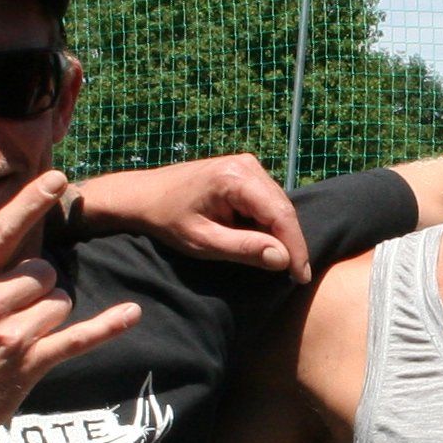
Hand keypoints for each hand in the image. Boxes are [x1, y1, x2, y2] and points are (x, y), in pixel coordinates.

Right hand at [0, 174, 140, 442]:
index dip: (30, 203)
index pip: (1, 232)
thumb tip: (33, 263)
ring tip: (16, 340)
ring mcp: (7, 336)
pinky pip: (77, 338)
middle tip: (11, 317)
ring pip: (60, 304)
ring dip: (49, 318)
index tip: (57, 178)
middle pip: (43, 273)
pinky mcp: (28, 365)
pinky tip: (130, 313)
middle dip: (38, 290)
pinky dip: (107, 326)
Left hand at [75, 155, 309, 280]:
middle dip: (290, 242)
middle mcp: (246, 165)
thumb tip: (283, 258)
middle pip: (283, 208)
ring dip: (279, 233)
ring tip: (279, 262)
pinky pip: (266, 201)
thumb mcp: (203, 241)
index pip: (280, 214)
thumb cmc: (166, 219)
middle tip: (294, 275)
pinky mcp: (244, 171)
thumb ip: (243, 249)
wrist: (142, 195)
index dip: (295, 247)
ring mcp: (246, 165)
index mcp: (235, 178)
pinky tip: (262, 243)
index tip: (301, 277)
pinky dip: (268, 223)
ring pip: (278, 205)